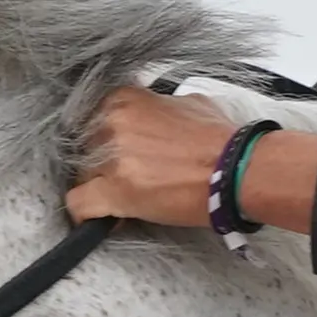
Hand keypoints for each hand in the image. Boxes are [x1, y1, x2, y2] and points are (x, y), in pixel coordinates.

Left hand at [65, 86, 231, 227]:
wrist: (238, 169)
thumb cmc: (220, 139)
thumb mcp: (186, 103)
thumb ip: (157, 107)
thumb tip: (154, 113)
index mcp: (125, 99)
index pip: (91, 118)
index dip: (103, 139)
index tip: (116, 152)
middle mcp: (112, 124)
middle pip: (83, 149)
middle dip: (101, 165)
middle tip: (126, 178)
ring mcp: (111, 158)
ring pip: (82, 176)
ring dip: (100, 189)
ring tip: (127, 199)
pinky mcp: (116, 193)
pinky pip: (79, 204)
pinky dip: (88, 214)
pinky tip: (107, 217)